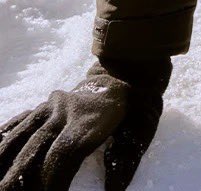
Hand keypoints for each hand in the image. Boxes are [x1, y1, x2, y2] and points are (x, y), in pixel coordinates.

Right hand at [0, 56, 171, 190]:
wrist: (129, 71)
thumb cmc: (135, 110)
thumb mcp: (139, 133)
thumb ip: (124, 163)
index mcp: (91, 121)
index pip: (64, 153)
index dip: (53, 178)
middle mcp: (69, 111)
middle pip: (38, 145)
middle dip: (20, 174)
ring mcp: (56, 105)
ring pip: (25, 131)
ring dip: (7, 155)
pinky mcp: (49, 102)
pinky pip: (24, 118)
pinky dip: (8, 133)